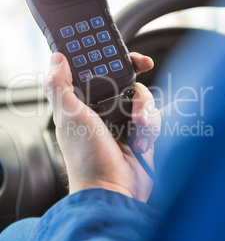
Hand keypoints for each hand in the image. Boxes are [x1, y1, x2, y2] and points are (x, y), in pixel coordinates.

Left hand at [43, 52, 160, 201]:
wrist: (114, 190)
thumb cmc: (87, 159)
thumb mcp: (69, 117)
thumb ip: (60, 86)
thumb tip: (56, 59)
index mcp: (83, 102)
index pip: (96, 70)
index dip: (107, 58)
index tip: (116, 50)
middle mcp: (103, 109)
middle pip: (125, 78)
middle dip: (135, 74)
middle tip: (144, 66)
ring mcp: (123, 121)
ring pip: (142, 97)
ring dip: (144, 109)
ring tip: (137, 126)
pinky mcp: (140, 133)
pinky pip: (153, 117)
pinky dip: (150, 128)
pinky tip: (141, 143)